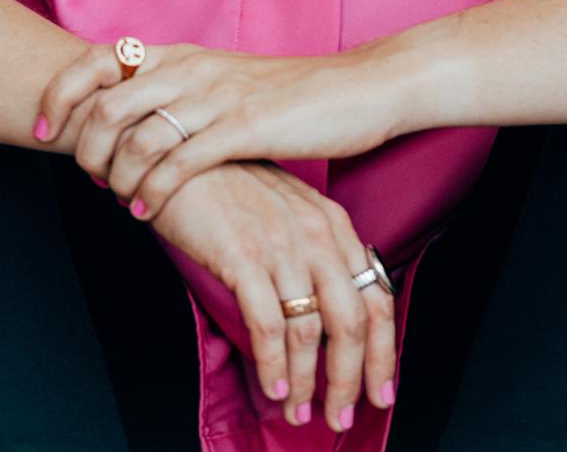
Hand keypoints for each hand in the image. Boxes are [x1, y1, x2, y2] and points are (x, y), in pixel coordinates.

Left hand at [33, 38, 402, 223]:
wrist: (358, 87)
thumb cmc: (289, 93)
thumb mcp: (223, 81)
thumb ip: (178, 91)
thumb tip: (129, 121)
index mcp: (182, 54)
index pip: (97, 59)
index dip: (59, 93)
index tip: (42, 129)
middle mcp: (191, 68)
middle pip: (105, 103)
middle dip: (82, 147)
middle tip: (87, 177)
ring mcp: (217, 96)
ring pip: (136, 135)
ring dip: (115, 176)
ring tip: (118, 199)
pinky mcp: (244, 127)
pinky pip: (180, 163)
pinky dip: (152, 191)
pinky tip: (146, 211)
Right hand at [139, 156, 398, 433]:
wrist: (182, 151)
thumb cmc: (230, 183)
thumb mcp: (286, 209)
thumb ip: (311, 250)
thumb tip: (325, 311)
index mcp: (332, 223)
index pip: (377, 296)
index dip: (384, 351)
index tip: (381, 389)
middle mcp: (316, 234)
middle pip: (353, 321)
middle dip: (350, 377)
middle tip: (342, 414)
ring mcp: (281, 244)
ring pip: (310, 332)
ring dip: (305, 382)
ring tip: (298, 412)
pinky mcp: (243, 255)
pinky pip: (268, 326)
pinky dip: (273, 366)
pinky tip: (271, 387)